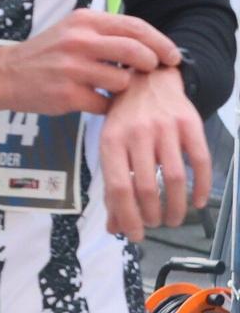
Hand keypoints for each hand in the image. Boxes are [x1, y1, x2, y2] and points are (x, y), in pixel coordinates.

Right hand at [0, 9, 178, 116]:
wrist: (3, 74)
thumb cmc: (44, 53)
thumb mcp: (71, 30)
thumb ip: (106, 34)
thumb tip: (149, 46)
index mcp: (83, 21)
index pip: (135, 27)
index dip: (160, 42)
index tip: (172, 56)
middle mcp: (78, 40)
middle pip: (136, 51)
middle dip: (150, 65)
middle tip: (149, 72)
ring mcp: (72, 68)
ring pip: (123, 81)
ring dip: (123, 88)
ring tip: (109, 86)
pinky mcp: (67, 94)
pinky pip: (105, 104)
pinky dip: (105, 105)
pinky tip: (93, 100)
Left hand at [99, 65, 210, 240]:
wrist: (147, 77)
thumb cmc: (125, 117)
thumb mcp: (110, 144)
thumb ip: (112, 185)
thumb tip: (113, 226)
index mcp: (111, 140)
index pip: (118, 187)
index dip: (127, 216)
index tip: (135, 235)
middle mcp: (137, 133)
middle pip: (147, 186)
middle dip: (152, 215)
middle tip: (156, 225)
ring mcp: (165, 127)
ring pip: (174, 178)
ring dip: (177, 207)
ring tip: (174, 219)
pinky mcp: (190, 124)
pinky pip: (200, 161)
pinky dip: (202, 187)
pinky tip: (198, 201)